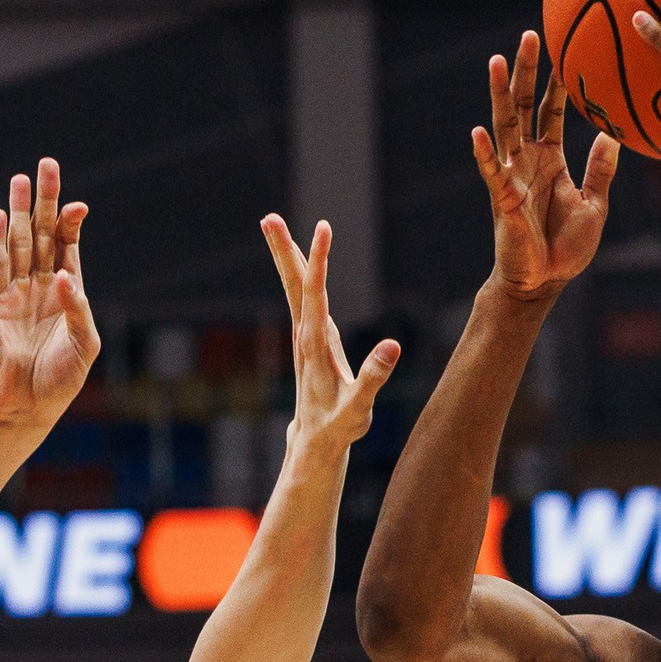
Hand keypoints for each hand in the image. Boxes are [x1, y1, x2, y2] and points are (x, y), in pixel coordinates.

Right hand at [0, 157, 96, 434]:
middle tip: (46, 165)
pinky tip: (1, 217)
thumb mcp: (83, 345)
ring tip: (20, 180)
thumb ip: (78, 309)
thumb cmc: (60, 380)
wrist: (25, 407)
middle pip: (43, 233)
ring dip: (20, 212)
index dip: (71, 223)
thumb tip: (63, 276)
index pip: (68, 245)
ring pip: (19, 243)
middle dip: (45, 201)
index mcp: (67, 291)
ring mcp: (14, 292)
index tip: (78, 206)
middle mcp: (40, 285)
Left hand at [260, 215, 398, 454]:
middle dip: (283, 250)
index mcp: (315, 346)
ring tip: (273, 226)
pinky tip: (300, 261)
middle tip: (268, 218)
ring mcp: (306, 336)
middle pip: (293, 285)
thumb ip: (373, 378)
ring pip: (294, 288)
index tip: (324, 228)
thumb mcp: (359, 408)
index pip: (315, 295)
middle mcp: (305, 336)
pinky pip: (303, 298)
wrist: (315, 443)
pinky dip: (299, 274)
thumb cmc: (337, 427)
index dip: (318, 261)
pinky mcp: (312, 339)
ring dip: (286, 256)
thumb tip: (392, 346)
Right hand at [473, 31, 618, 301]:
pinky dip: (485, 153)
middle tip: (529, 34)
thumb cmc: (567, 247)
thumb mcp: (595, 204)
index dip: (556, 81)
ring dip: (499, 94)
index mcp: (550, 158)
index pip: (551, 110)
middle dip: (525, 71)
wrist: (545, 282)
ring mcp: (512, 176)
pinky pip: (492, 172)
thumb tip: (614, 135)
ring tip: (495, 61)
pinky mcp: (503, 199)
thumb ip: (601, 169)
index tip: (560, 47)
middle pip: (523, 105)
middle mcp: (527, 160)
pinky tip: (478, 132)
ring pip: (504, 126)